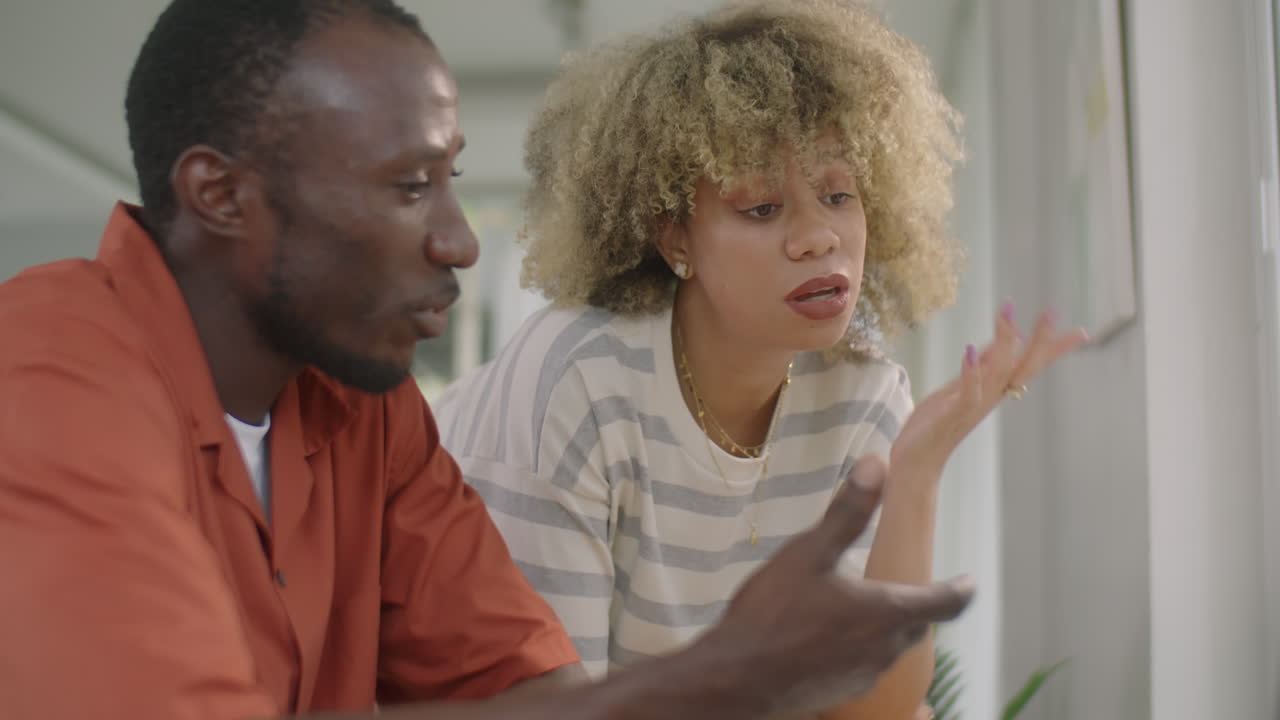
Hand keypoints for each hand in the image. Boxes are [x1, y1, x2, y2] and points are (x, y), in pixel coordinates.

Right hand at [692, 458, 974, 718]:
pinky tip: (831, 635)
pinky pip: (867, 663)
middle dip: (920, 604)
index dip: (961, 590)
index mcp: (886, 612)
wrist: (736, 679)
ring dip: (887, 626)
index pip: (945, 602)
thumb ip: (848, 511)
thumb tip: (878, 464)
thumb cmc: (772, 614)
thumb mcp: (809, 552)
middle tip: (914, 588)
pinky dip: (862, 645)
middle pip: (918, 624)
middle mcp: (884, 648)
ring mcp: (865, 673)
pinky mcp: (843, 691)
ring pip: (891, 645)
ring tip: (866, 608)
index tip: (970, 582)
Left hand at [890, 303, 1087, 475]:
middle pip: (1022, 368)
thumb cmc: (934, 428)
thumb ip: (981, 368)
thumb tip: (1004, 343)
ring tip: (1008, 315)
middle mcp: (989, 399)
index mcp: (992, 392)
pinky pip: (968, 394)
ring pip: (998, 374)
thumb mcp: (958, 389)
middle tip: (1053, 312)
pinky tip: (970, 351)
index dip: (1052, 349)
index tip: (1083, 333)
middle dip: (1040, 342)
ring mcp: (973, 408)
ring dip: (1004, 344)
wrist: (915, 466)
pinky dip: (972, 374)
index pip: (1028, 365)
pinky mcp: (952, 417)